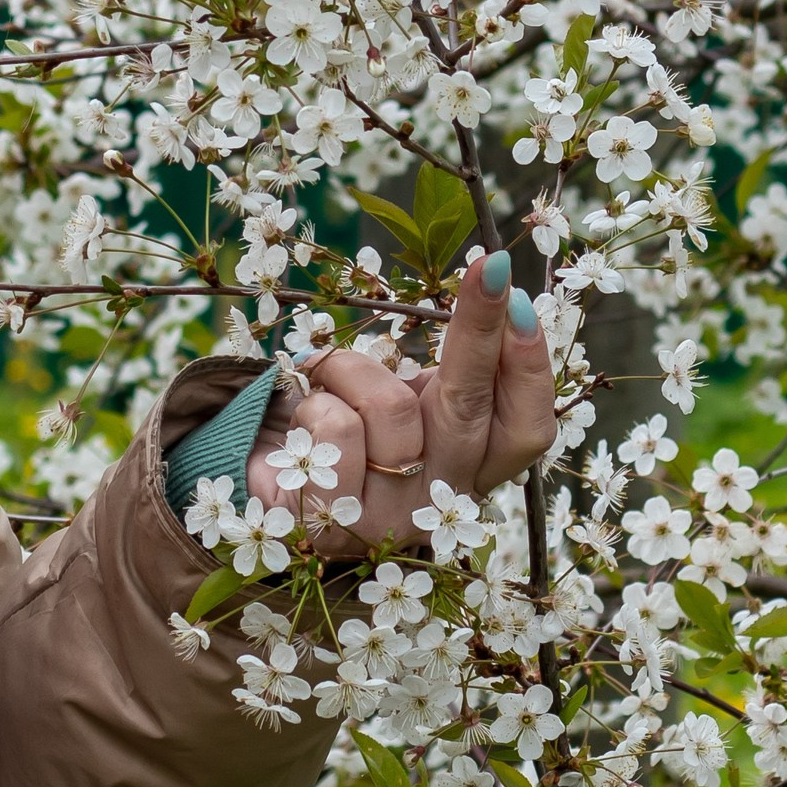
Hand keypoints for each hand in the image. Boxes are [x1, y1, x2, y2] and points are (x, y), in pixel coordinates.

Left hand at [244, 249, 556, 554]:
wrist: (257, 484)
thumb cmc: (341, 430)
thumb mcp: (406, 399)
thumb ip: (451, 376)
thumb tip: (496, 292)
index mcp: (470, 468)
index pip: (524, 426)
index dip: (529, 367)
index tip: (519, 298)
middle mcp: (441, 501)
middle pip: (472, 409)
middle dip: (480, 329)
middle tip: (489, 266)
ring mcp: (390, 519)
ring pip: (392, 406)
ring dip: (349, 369)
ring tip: (324, 377)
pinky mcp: (334, 520)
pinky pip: (337, 427)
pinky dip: (314, 400)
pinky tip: (302, 422)